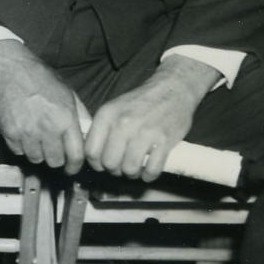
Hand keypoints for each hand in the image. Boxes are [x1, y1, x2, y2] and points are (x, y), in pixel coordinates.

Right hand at [0, 39, 85, 173]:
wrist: (11, 70)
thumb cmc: (41, 79)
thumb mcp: (68, 93)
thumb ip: (80, 116)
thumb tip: (88, 136)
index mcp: (65, 118)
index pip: (75, 155)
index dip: (75, 166)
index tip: (72, 168)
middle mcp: (47, 128)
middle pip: (55, 162)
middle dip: (56, 158)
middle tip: (54, 149)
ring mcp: (27, 132)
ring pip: (36, 159)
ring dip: (38, 153)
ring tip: (37, 138)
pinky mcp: (10, 133)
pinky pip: (19, 152)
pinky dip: (22, 147)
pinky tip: (24, 132)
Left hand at [83, 56, 218, 181]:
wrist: (173, 88)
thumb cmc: (141, 101)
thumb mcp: (114, 107)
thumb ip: (102, 129)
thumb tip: (93, 156)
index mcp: (107, 114)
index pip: (91, 151)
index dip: (96, 164)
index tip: (103, 165)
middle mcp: (123, 123)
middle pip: (109, 163)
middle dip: (114, 170)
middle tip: (122, 166)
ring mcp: (145, 132)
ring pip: (129, 169)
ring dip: (132, 174)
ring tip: (135, 168)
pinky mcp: (165, 141)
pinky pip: (152, 170)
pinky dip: (149, 175)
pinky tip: (149, 170)